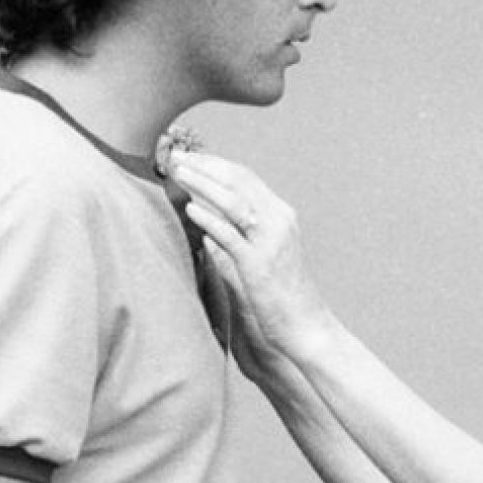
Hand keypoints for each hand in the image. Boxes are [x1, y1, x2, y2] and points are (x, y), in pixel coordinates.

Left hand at [168, 152, 330, 360]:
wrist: (305, 326)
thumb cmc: (281, 297)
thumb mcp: (261, 260)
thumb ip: (238, 241)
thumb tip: (209, 233)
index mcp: (281, 216)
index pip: (246, 178)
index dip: (215, 164)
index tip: (190, 157)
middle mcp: (279, 221)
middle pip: (239, 181)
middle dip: (206, 165)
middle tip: (177, 156)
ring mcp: (271, 241)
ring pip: (234, 201)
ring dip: (203, 183)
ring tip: (178, 173)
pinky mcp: (259, 263)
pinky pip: (231, 234)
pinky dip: (209, 218)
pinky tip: (190, 209)